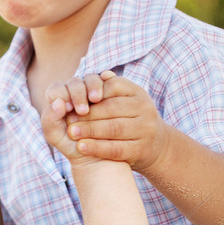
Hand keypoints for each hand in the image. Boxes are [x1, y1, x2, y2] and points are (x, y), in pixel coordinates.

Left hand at [43, 72, 168, 174]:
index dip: (92, 92)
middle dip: (88, 113)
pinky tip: (81, 147)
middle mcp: (144, 108)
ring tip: (71, 132)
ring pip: (114, 128)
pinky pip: (116, 148)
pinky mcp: (141, 149)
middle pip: (112, 108)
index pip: (113, 86)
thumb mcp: (126, 100)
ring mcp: (145, 129)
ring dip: (90, 130)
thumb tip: (103, 75)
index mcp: (137, 92)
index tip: (74, 100)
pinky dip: (97, 147)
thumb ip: (112, 89)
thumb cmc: (131, 119)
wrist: (156, 147)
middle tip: (67, 119)